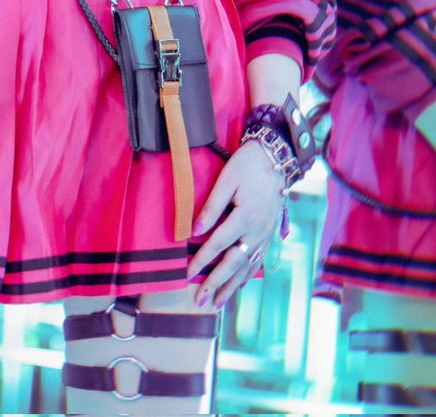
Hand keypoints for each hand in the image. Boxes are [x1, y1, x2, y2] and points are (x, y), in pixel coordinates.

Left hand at [187, 140, 282, 308]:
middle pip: (233, 263)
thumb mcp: (226, 180)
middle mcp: (257, 231)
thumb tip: (194, 229)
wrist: (275, 159)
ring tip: (218, 303)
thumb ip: (211, 206)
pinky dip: (247, 275)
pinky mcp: (270, 234)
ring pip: (247, 267)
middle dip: (216, 284)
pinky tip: (239, 284)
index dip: (201, 260)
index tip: (187, 274)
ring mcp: (266, 235)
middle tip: (200, 301)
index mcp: (244, 217)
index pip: (217, 244)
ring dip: (232, 286)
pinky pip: (257, 260)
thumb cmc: (247, 166)